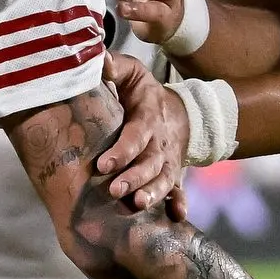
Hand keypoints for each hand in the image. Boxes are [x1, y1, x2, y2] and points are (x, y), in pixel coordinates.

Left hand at [94, 53, 189, 214]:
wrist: (179, 112)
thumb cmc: (144, 94)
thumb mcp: (133, 73)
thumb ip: (116, 66)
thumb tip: (100, 61)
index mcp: (148, 117)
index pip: (136, 135)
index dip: (122, 151)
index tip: (103, 164)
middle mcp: (160, 142)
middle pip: (150, 162)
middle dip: (134, 178)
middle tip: (114, 190)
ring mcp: (169, 160)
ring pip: (164, 179)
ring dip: (153, 193)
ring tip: (138, 205)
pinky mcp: (173, 174)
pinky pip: (178, 190)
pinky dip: (179, 204)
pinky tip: (176, 218)